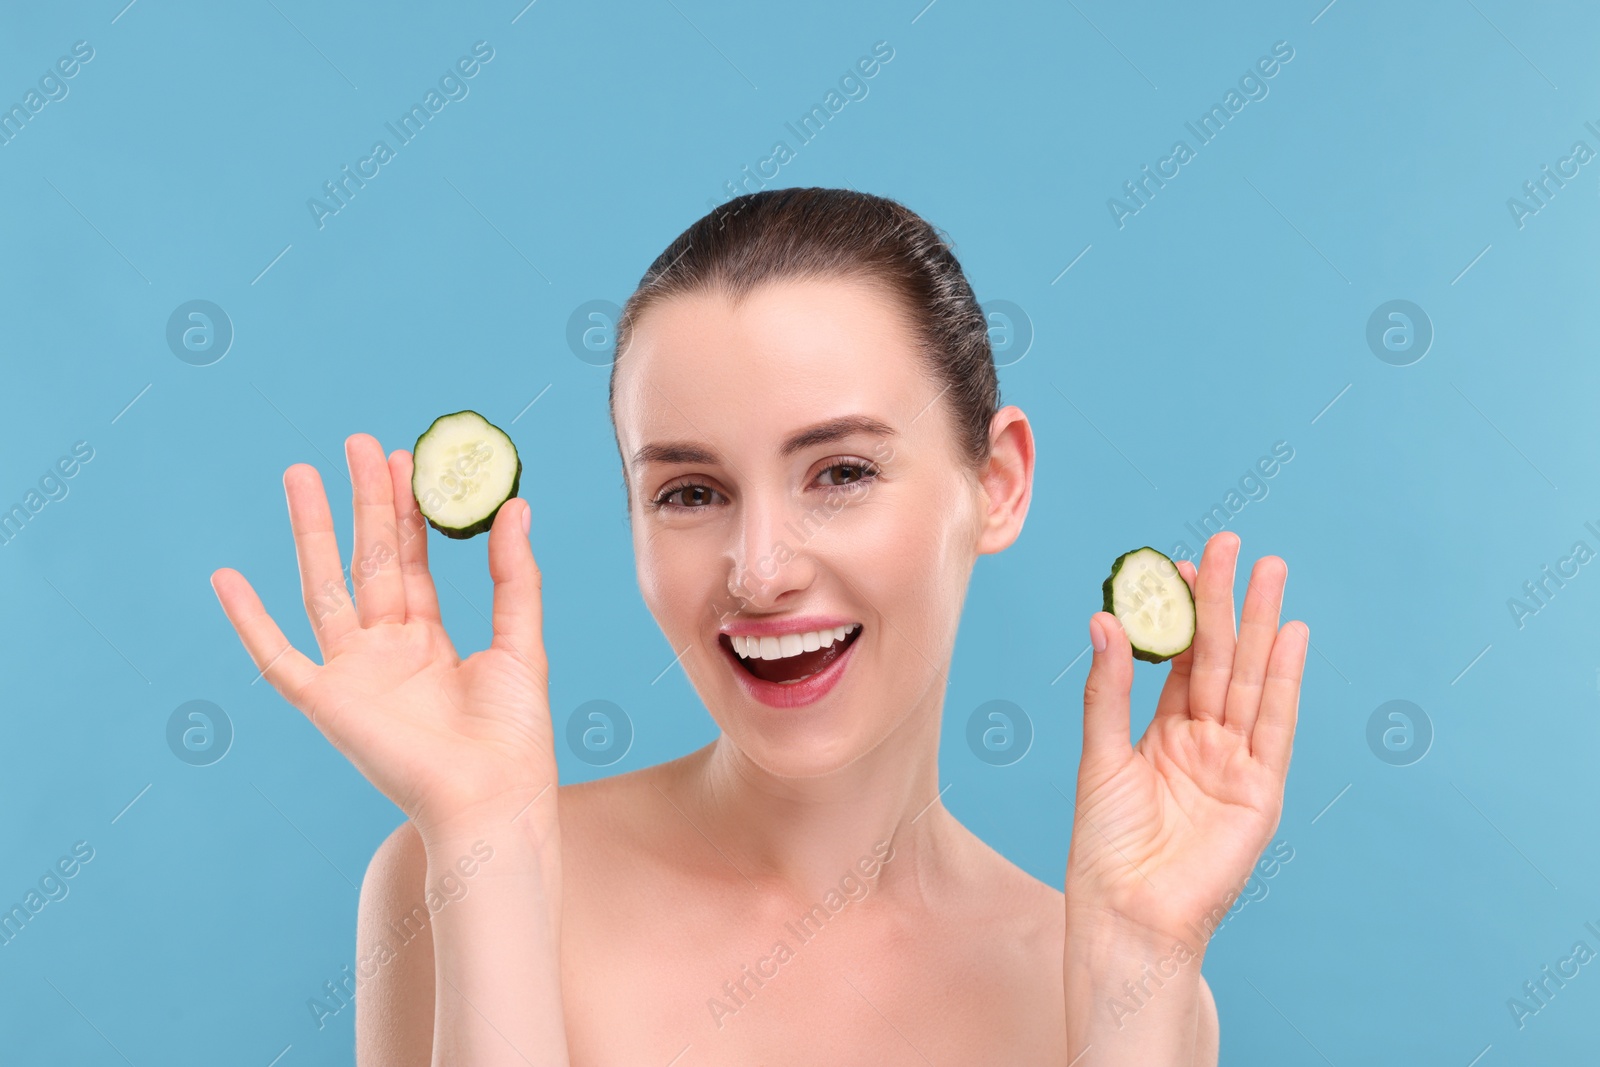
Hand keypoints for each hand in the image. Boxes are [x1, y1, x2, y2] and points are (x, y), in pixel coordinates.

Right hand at [209, 434, 556, 842]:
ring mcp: (353, 675)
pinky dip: (248, 620)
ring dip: (311, 531)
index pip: (413, 562)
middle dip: (364, 502)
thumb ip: (515, 576)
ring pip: (324, 587)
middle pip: (368, 561)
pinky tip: (226, 578)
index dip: (409, 512)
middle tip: (359, 443)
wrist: (492, 798)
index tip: (405, 459)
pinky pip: (276, 656)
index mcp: (430, 642)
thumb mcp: (521, 643)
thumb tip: (516, 505)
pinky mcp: (326, 702)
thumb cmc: (513, 736)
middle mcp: (386, 652)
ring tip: (299, 473)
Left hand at [1064, 532, 1308, 945]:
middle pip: (1218, 658)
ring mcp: (1235, 763)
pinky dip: (1285, 680)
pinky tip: (1292, 635)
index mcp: (1162, 734)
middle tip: (1231, 543)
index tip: (1181, 563)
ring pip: (1249, 679)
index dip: (1181, 614)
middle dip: (1226, 602)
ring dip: (1261, 625)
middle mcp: (1203, 742)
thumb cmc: (1105, 847)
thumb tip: (1102, 619)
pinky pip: (1274, 724)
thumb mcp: (1099, 756)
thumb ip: (1106, 689)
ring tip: (1272, 570)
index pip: (1177, 660)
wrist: (1129, 915)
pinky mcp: (1260, 789)